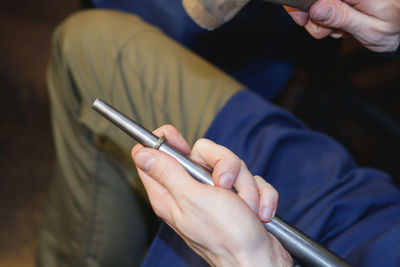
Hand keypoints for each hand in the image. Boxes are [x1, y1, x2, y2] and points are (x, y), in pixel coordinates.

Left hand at [131, 125, 291, 266]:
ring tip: (246, 207)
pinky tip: (259, 213)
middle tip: (225, 184)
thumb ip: (167, 172)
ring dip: (246, 186)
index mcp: (171, 192)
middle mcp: (191, 191)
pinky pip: (250, 181)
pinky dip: (259, 195)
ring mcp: (216, 194)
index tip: (181, 143)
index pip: (155, 156)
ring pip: (231, 165)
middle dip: (224, 164)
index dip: (165, 142)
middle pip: (201, 153)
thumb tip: (142, 153)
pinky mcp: (237, 199)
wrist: (261, 261)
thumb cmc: (228, 236)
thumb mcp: (193, 198)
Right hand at [285, 0, 399, 51]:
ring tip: (342, 30)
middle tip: (322, 32)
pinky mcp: (341, 1)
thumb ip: (344, 17)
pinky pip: (323, 9)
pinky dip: (327, 22)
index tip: (302, 19)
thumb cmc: (394, 28)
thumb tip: (317, 7)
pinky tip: (342, 25)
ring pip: (315, 6)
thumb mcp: (370, 28)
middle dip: (311, 15)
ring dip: (321, 22)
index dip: (303, 4)